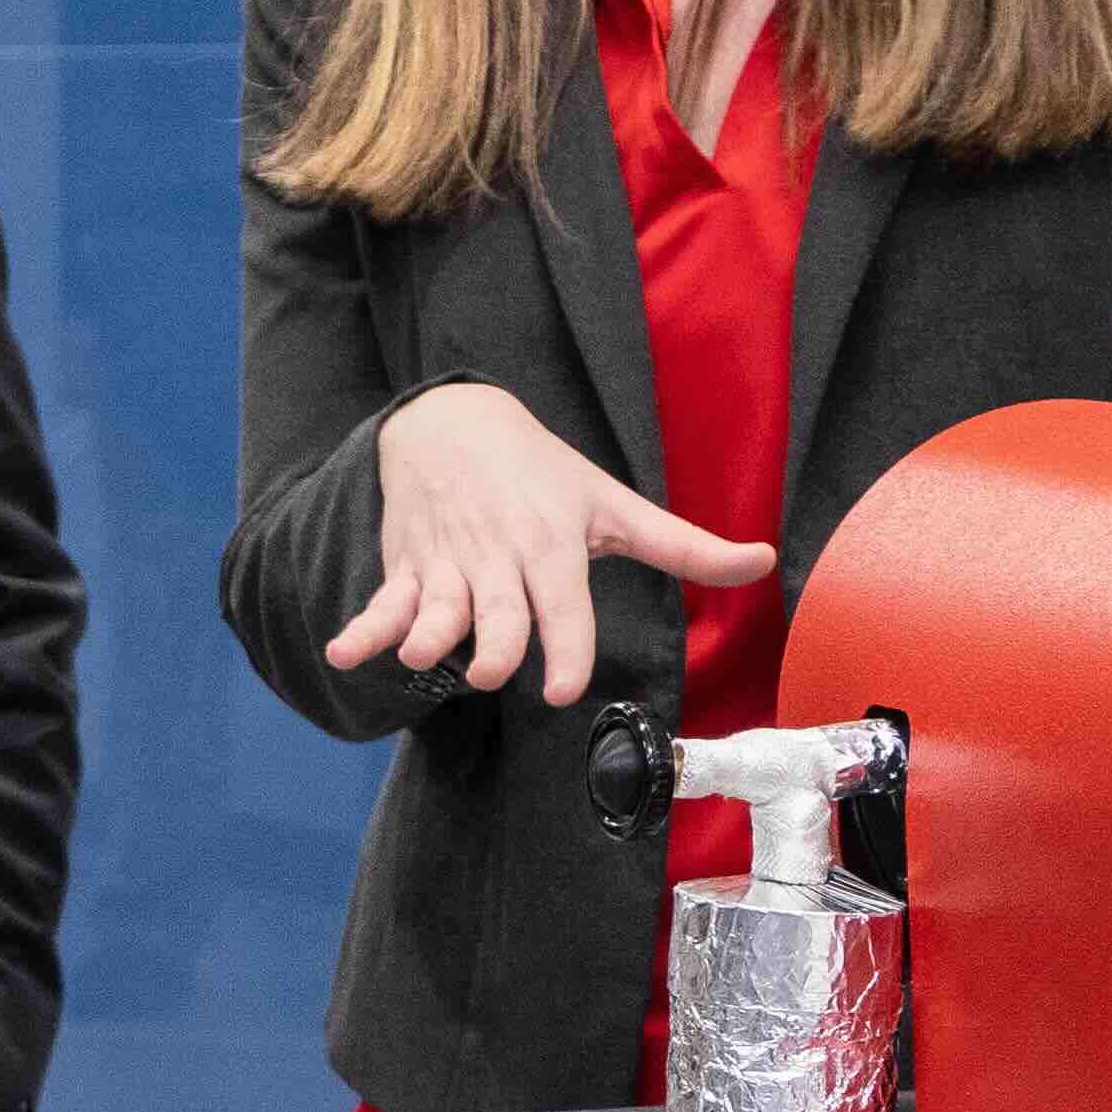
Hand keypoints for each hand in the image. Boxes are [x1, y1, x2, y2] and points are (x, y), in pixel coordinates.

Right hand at [325, 380, 764, 705]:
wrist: (455, 421)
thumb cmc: (545, 474)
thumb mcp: (615, 505)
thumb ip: (686, 545)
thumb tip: (765, 562)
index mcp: (552, 545)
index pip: (562, 606)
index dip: (564, 650)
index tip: (562, 690)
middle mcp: (499, 557)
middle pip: (494, 613)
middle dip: (491, 647)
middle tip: (494, 674)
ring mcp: (449, 564)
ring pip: (434, 609)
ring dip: (423, 636)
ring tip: (419, 656)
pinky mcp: (409, 568)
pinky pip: (382, 603)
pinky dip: (362, 631)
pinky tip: (346, 655)